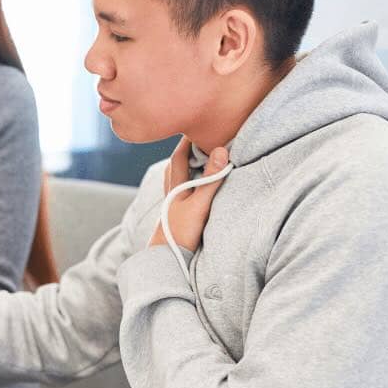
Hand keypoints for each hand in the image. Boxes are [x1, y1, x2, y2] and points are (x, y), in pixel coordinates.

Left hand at [150, 138, 228, 252]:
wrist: (166, 260)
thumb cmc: (182, 232)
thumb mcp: (201, 204)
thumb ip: (211, 178)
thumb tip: (221, 149)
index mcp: (175, 185)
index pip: (179, 156)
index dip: (187, 141)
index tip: (197, 126)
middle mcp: (171, 193)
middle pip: (176, 166)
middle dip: (186, 151)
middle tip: (199, 138)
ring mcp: (172, 206)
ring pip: (177, 180)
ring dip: (187, 168)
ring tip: (198, 159)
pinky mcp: (176, 218)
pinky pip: (181, 193)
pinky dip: (188, 183)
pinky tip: (193, 188)